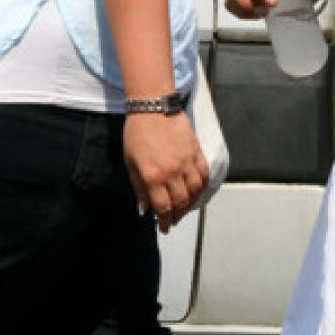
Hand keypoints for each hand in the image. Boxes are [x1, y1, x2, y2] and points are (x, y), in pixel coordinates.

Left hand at [123, 111, 208, 233]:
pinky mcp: (196, 151)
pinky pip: (204, 175)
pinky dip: (202, 186)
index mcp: (153, 176)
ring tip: (184, 208)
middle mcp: (172, 172)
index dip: (164, 221)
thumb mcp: (130, 163)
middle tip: (173, 220)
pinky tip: (196, 191)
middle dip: (177, 215)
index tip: (164, 227)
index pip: (163, 207)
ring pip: (194, 191)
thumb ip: (139, 188)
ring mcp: (187, 162)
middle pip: (180, 202)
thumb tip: (145, 209)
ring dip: (190, 203)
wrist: (152, 107)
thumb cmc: (137, 133)